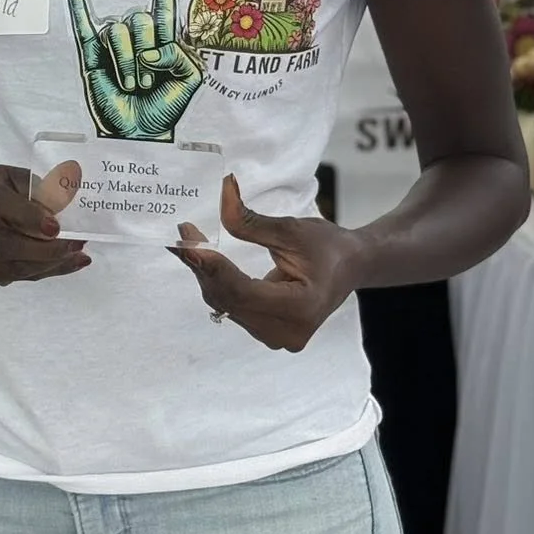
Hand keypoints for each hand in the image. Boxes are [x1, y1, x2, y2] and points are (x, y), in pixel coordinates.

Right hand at [0, 165, 90, 285]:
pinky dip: (47, 271)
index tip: (55, 225)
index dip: (25, 215)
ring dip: (49, 263)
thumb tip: (62, 204)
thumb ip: (34, 186)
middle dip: (43, 248)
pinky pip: (16, 276)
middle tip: (75, 244)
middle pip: (1, 244)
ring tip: (78, 253)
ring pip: (10, 267)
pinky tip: (70, 263)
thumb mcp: (10, 175)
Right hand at [67, 0, 202, 141]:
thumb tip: (149, 52)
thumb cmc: (165, 106)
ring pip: (116, 31)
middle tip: (148, 84)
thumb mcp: (190, 81)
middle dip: (145, 54)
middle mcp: (137, 37)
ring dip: (126, 63)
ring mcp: (114, 46)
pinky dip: (78, 6)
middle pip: (138, 19)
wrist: (140, 133)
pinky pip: (83, 26)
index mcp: (163, 38)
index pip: (163, 4)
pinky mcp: (92, 56)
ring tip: (130, 86)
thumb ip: (181, 57)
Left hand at [170, 176, 359, 351]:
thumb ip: (251, 221)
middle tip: (182, 233)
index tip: (187, 241)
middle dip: (202, 266)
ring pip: (227, 305)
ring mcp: (277, 338)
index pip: (242, 291)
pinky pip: (234, 308)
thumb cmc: (329, 246)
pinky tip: (204, 261)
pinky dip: (218, 283)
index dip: (211, 266)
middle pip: (230, 300)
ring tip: (189, 242)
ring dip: (206, 274)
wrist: (351, 266)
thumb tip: (222, 195)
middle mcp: (287, 332)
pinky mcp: (269, 333)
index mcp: (300, 309)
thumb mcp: (292, 229)